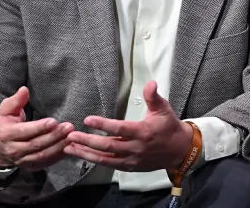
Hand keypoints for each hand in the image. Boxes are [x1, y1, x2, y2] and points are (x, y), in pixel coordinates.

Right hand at [0, 86, 74, 171]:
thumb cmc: (4, 125)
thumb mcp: (5, 110)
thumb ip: (16, 100)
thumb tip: (24, 90)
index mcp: (7, 134)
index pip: (25, 131)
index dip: (40, 127)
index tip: (53, 121)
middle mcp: (14, 150)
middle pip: (37, 144)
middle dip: (54, 136)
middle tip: (69, 127)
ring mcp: (22, 160)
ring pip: (43, 155)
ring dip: (59, 146)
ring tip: (72, 136)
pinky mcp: (30, 167)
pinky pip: (45, 163)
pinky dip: (58, 156)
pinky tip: (68, 148)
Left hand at [64, 80, 192, 171]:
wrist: (179, 150)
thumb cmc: (168, 126)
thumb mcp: (163, 109)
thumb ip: (153, 96)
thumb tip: (150, 82)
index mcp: (142, 132)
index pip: (119, 128)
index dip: (102, 124)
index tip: (87, 119)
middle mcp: (135, 148)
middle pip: (108, 146)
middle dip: (87, 141)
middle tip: (71, 135)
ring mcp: (132, 160)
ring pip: (105, 159)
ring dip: (86, 153)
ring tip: (69, 148)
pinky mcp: (130, 167)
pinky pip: (110, 165)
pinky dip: (95, 161)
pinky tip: (83, 155)